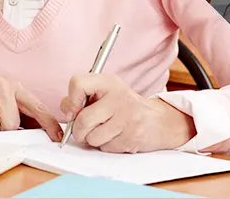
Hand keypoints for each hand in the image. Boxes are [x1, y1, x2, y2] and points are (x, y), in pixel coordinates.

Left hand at [61, 73, 194, 152]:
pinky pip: (106, 147)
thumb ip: (81, 99)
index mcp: (110, 82)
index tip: (75, 110)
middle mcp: (120, 97)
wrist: (160, 121)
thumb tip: (68, 113)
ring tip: (108, 131)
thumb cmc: (125, 108)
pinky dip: (108, 146)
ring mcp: (128, 117)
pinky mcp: (133, 136)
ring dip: (95, 140)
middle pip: (82, 120)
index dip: (71, 100)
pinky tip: (119, 137)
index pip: (78, 83)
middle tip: (90, 128)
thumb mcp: (105, 94)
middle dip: (80, 130)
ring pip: (92, 138)